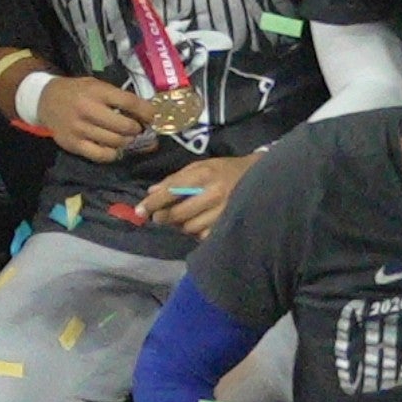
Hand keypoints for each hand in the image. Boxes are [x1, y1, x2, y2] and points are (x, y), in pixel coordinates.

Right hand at [34, 76, 155, 162]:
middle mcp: (87, 109)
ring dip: (127, 142)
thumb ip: (119, 98)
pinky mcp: (73, 144)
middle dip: (137, 129)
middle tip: (136, 128)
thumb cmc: (77, 92)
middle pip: (125, 126)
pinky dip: (113, 153)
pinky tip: (113, 147)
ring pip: (116, 142)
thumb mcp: (97, 86)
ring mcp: (79, 129)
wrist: (44, 100)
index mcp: (95, 91)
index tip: (153, 117)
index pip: (129, 102)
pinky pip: (102, 156)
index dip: (146, 112)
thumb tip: (148, 115)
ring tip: (125, 137)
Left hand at [138, 154, 259, 238]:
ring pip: (190, 227)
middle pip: (178, 214)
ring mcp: (223, 211)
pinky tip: (200, 223)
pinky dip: (198, 232)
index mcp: (203, 175)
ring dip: (182, 225)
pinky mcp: (230, 224)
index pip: (170, 192)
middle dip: (164, 217)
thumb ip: (176, 179)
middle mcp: (213, 194)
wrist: (261, 177)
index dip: (152, 204)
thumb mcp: (201, 166)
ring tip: (184, 218)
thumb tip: (152, 193)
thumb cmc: (226, 170)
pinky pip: (204, 235)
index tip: (139, 212)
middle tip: (160, 217)